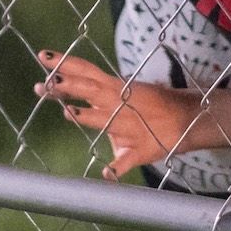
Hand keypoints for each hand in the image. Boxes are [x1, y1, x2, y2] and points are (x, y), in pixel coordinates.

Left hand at [35, 50, 198, 181]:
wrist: (187, 118)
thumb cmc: (154, 104)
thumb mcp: (128, 94)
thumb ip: (103, 96)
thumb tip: (78, 98)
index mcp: (116, 89)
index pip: (87, 72)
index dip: (65, 64)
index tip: (44, 56)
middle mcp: (119, 104)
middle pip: (90, 91)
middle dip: (67, 86)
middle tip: (44, 83)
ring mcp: (129, 127)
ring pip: (105, 121)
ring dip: (87, 117)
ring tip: (69, 113)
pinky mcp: (139, 150)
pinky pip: (126, 161)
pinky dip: (116, 168)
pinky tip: (106, 174)